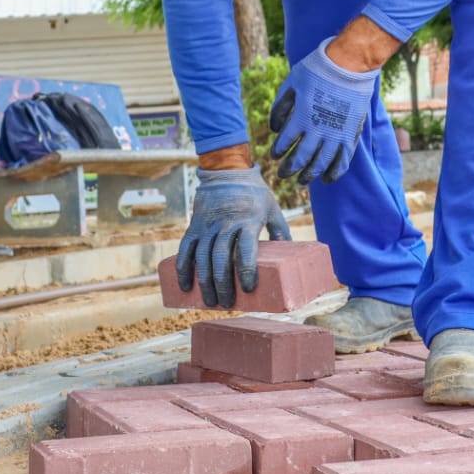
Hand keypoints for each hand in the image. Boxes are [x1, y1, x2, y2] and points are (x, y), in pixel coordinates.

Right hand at [175, 167, 289, 307]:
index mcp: (247, 221)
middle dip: (222, 284)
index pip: (246, 250)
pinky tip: (186, 286)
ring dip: (204, 282)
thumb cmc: (254, 193)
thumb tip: (290, 255)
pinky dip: (183, 268)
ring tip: (210, 301)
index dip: (246, 271)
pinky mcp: (195, 225)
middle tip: (227, 303)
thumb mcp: (272, 208)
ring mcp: (208, 225)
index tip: (248, 289)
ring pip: (202, 257)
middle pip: (220, 258)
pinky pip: (186, 248)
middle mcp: (225, 224)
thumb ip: (281, 230)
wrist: (227, 171)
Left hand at [269, 37, 379, 182]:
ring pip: (321, 164)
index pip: (284, 143)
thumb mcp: (291, 84)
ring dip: (310, 175)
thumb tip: (274, 129)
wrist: (349, 65)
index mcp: (301, 117)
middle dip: (289, 169)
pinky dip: (334, 172)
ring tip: (302, 182)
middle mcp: (318, 130)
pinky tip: (327, 179)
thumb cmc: (317, 71)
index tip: (274, 156)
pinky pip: (343, 160)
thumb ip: (280, 107)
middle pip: (301, 158)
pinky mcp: (351, 135)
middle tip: (282, 175)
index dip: (277, 152)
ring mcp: (336, 135)